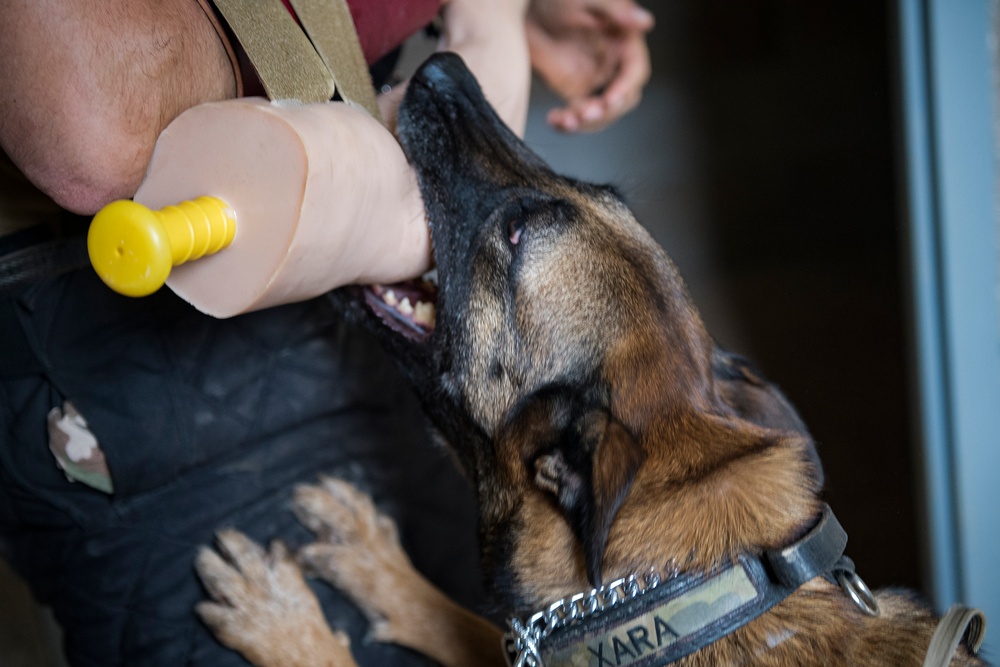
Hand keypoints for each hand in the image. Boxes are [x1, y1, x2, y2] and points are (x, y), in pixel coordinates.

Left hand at [526, 0, 653, 131]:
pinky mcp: (575, 92)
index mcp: (624, 43)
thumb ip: (616, 12)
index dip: (626, 88)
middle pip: (621, 100)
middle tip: (587, 115)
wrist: (526, 14)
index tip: (611, 99)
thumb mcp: (586, 1)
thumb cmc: (558, 0)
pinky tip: (555, 120)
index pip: (635, 72)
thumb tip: (646, 21)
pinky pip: (577, 115)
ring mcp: (595, 81)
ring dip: (586, 122)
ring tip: (567, 121)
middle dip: (606, 112)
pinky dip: (567, 123)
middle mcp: (613, 65)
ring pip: (600, 113)